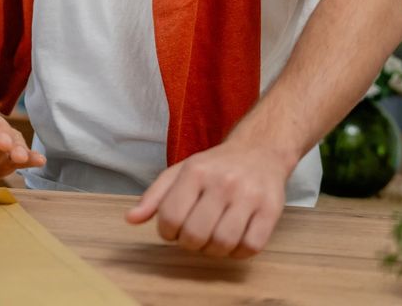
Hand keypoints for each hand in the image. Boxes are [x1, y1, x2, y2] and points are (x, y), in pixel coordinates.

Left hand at [125, 140, 290, 257]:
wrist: (258, 151)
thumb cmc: (214, 166)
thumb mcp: (180, 172)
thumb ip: (154, 196)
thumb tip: (130, 219)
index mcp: (195, 171)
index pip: (170, 216)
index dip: (167, 232)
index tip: (173, 230)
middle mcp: (222, 182)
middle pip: (195, 234)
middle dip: (189, 244)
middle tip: (193, 236)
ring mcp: (248, 196)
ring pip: (223, 243)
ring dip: (213, 250)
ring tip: (212, 238)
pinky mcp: (271, 211)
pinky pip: (250, 247)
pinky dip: (238, 252)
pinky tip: (234, 240)